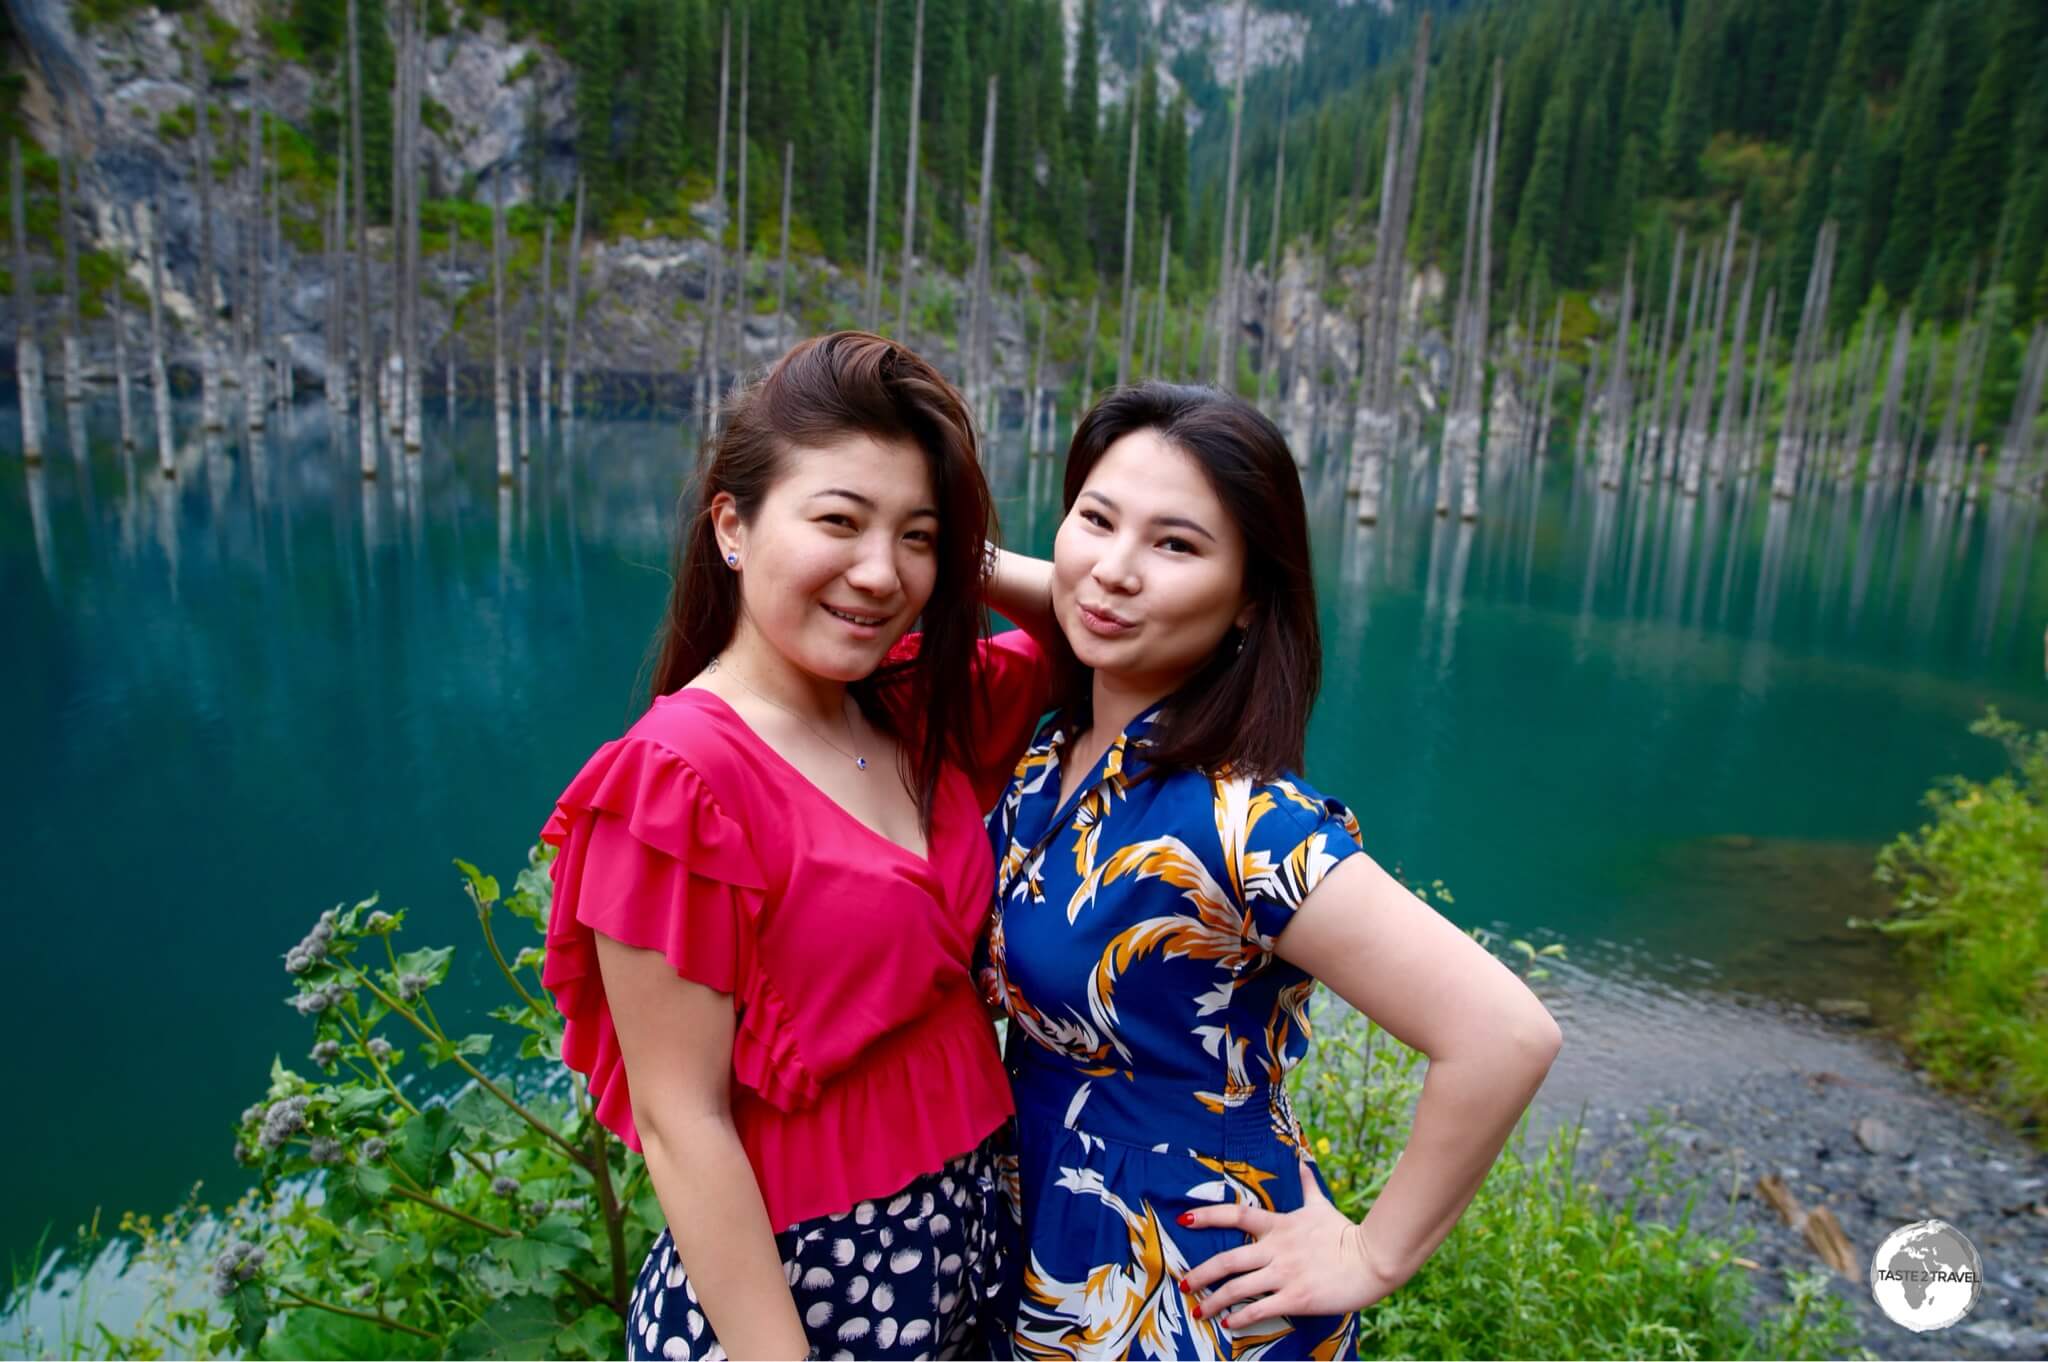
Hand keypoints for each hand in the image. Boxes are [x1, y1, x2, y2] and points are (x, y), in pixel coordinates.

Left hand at [1178, 1154, 1398, 1329]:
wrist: (1373, 1259)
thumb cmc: (1347, 1233)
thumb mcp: (1322, 1207)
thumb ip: (1307, 1187)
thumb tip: (1302, 1162)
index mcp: (1280, 1225)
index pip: (1237, 1215)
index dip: (1208, 1215)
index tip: (1184, 1218)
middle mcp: (1276, 1249)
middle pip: (1228, 1259)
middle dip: (1202, 1272)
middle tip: (1183, 1281)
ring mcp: (1285, 1274)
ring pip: (1239, 1288)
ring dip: (1215, 1300)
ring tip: (1198, 1309)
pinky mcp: (1297, 1297)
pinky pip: (1261, 1309)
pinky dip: (1242, 1317)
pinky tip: (1229, 1323)